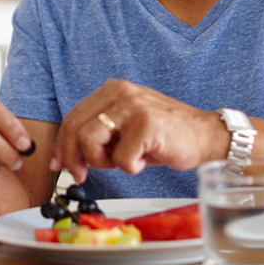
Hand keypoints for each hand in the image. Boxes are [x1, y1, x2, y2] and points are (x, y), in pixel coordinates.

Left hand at [51, 79, 227, 182]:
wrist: (205, 135)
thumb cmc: (164, 135)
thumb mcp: (126, 126)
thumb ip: (98, 131)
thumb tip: (66, 156)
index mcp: (112, 89)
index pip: (73, 117)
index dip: (62, 144)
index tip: (58, 164)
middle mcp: (120, 92)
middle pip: (75, 128)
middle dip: (73, 157)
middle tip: (80, 174)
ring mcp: (133, 106)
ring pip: (91, 141)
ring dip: (103, 161)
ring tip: (123, 161)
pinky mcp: (147, 124)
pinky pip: (122, 158)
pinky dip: (131, 167)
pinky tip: (145, 160)